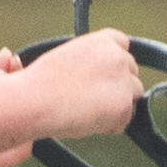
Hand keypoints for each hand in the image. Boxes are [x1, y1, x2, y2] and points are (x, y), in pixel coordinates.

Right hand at [15, 29, 154, 143]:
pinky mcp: (124, 106)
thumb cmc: (42, 83)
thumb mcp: (68, 57)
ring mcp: (124, 82)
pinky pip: (123, 121)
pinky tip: (87, 121)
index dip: (115, 62)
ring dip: (116, 106)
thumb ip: (90, 60)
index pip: (123, 45)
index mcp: (103, 40)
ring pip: (132, 96)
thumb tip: (100, 76)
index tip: (107, 74)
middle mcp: (118, 57)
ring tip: (87, 111)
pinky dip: (109, 126)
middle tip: (94, 99)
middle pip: (132, 73)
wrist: (35, 101)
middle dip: (119, 86)